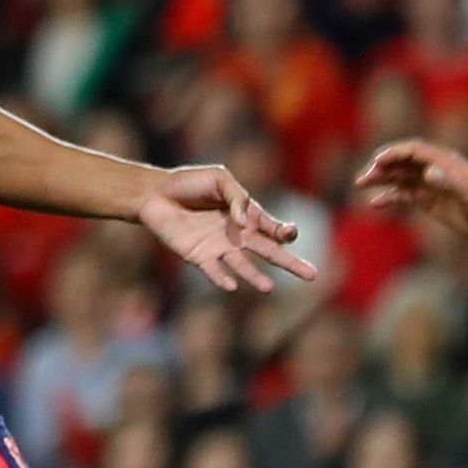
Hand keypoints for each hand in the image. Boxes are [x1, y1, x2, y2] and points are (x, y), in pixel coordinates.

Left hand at [138, 164, 316, 293]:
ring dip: (255, 276)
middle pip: (270, 251)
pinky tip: (231, 285)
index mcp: (247, 213)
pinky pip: (214, 270)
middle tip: (313, 275)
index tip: (288, 233)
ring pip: (244, 265)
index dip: (285, 232)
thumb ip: (236, 197)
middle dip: (291, 263)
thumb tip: (244, 224)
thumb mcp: (218, 178)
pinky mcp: (199, 256)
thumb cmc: (188, 182)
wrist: (155, 194)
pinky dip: (222, 278)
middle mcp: (238, 234)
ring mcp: (219, 247)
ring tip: (268, 288)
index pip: (274, 227)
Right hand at [355, 139, 467, 243]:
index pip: (414, 150)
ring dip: (381, 179)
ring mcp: (430, 185)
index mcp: (445, 162)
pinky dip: (389, 197)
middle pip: (402, 162)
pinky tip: (375, 204)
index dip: (394, 153)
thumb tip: (428, 172)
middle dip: (382, 167)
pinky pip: (404, 195)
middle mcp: (435, 169)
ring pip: (399, 177)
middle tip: (363, 178)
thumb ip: (449, 182)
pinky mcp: (428, 200)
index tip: (377, 161)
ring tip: (361, 185)